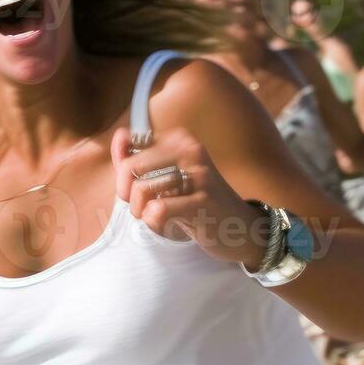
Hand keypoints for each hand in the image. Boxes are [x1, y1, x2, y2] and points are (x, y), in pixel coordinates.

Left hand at [111, 127, 266, 268]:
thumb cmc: (197, 202)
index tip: (141, 189)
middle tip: (145, 208)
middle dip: (129, 195)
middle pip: (130, 168)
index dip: (125, 175)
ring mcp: (199, 175)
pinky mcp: (204, 202)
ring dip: (142, 213)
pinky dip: (155, 224)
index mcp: (180, 139)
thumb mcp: (166, 177)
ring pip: (141, 190)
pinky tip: (171, 226)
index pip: (130, 147)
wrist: (243, 229)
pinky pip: (157, 210)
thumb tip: (120, 135)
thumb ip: (136, 158)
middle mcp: (190, 150)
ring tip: (160, 218)